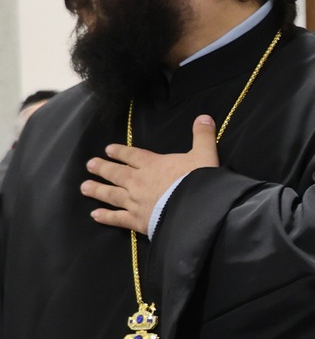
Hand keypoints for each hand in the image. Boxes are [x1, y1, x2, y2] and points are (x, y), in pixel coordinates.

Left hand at [83, 116, 219, 232]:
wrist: (195, 208)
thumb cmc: (199, 181)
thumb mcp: (205, 155)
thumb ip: (203, 137)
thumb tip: (204, 117)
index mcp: (153, 165)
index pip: (132, 156)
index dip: (120, 152)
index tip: (108, 150)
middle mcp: (138, 181)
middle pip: (117, 173)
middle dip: (103, 168)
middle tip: (90, 165)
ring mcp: (135, 202)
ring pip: (111, 194)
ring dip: (97, 190)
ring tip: (84, 187)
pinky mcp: (137, 220)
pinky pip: (117, 218)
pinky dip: (106, 217)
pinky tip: (95, 215)